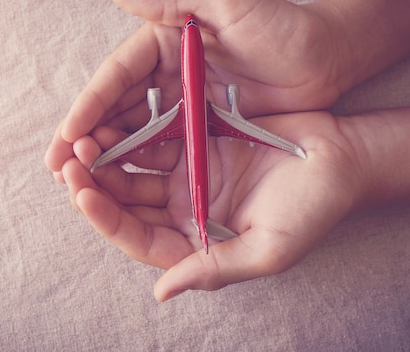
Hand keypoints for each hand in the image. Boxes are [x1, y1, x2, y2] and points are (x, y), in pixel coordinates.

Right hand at [45, 0, 346, 178]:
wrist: (327, 59)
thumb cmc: (282, 26)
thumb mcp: (229, 4)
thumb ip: (174, 1)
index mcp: (166, 42)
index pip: (117, 76)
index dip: (89, 105)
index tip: (68, 134)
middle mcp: (166, 74)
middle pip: (116, 109)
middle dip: (85, 138)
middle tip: (58, 167)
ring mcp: (182, 104)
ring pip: (133, 133)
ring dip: (105, 156)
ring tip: (78, 181)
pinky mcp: (200, 129)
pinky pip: (163, 149)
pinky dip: (138, 165)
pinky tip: (118, 185)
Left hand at [62, 111, 363, 300]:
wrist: (340, 158)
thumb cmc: (312, 208)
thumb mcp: (268, 249)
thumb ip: (215, 269)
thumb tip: (162, 292)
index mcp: (196, 242)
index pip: (138, 237)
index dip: (107, 219)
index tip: (81, 194)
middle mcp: (185, 211)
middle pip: (127, 203)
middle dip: (94, 185)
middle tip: (69, 161)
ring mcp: (188, 176)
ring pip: (134, 170)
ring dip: (106, 157)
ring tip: (82, 138)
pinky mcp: (196, 143)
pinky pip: (154, 138)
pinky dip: (132, 131)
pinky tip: (113, 118)